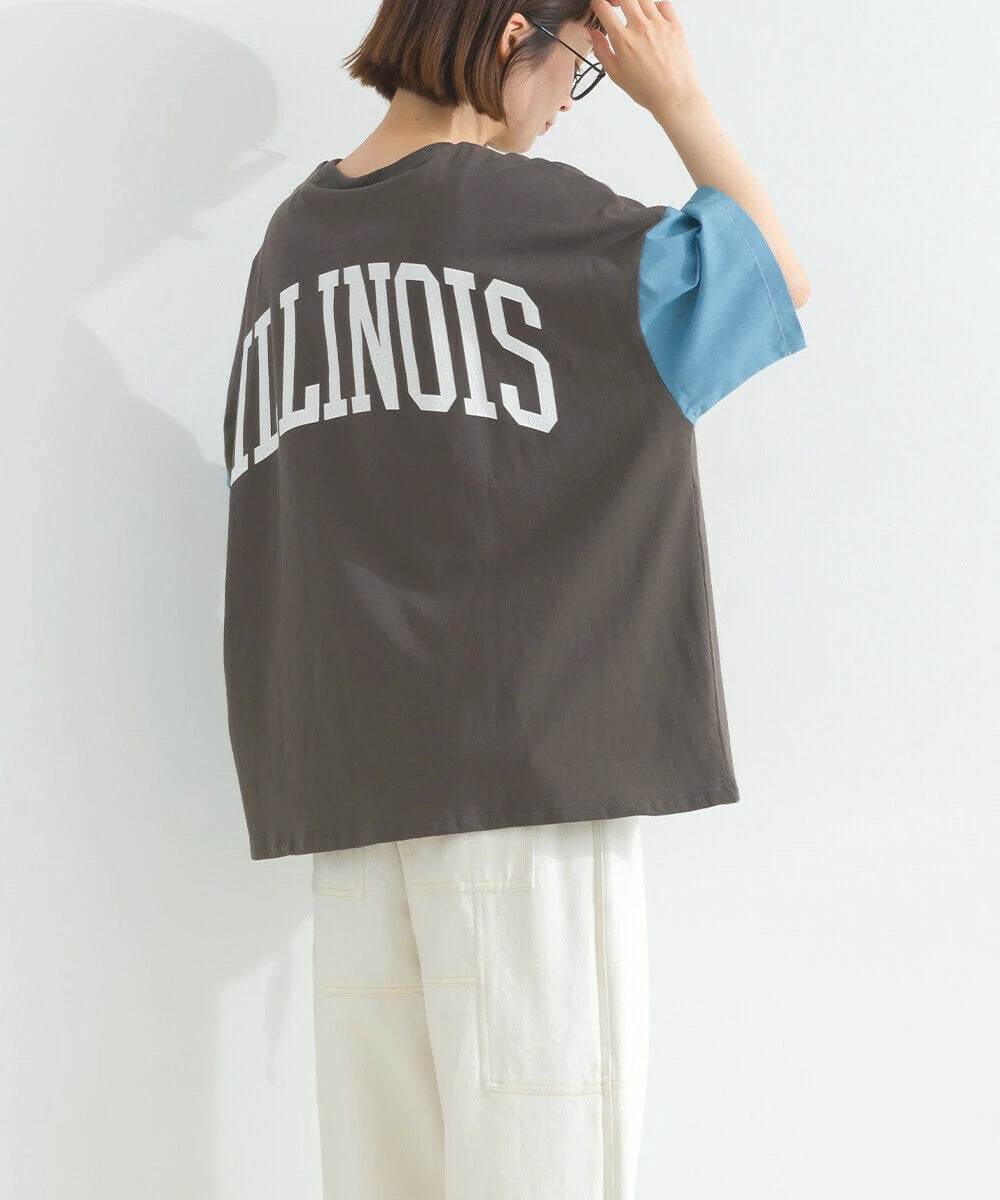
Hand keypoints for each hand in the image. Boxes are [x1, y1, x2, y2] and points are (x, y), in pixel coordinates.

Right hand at [588, 0, 702, 114]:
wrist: (675, 96)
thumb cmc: (647, 90)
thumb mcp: (616, 75)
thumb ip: (602, 51)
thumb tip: (594, 34)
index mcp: (623, 40)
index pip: (604, 9)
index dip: (597, 4)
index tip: (598, 6)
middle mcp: (641, 28)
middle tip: (614, 5)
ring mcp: (659, 24)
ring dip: (634, 2)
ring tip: (633, 12)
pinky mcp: (674, 25)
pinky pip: (664, 4)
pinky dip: (656, 5)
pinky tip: (652, 16)